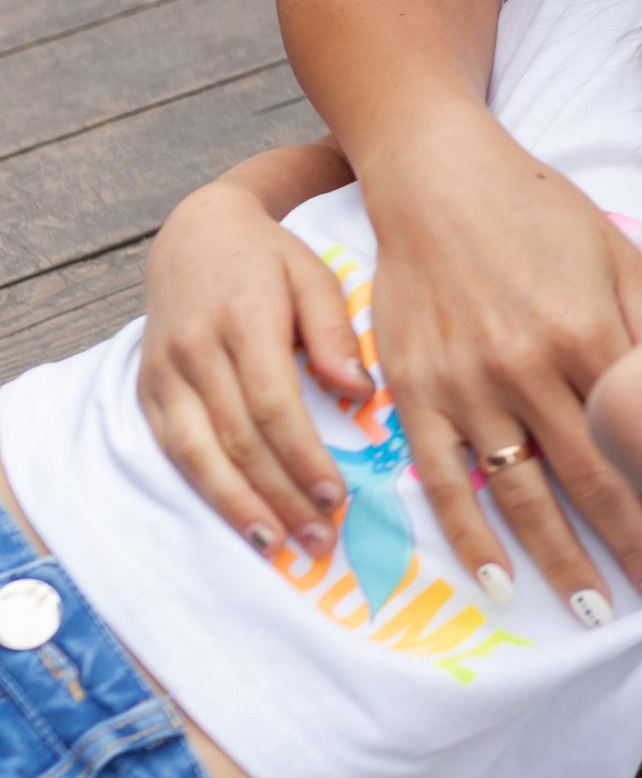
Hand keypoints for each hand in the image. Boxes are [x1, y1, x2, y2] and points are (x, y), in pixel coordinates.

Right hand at [141, 177, 370, 558]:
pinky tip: (237, 516)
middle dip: (280, 495)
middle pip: (238, 438)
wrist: (196, 233)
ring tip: (277, 544)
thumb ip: (334, 331)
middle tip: (319, 539)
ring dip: (237, 505)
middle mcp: (195, 349)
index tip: (335, 496)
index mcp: (243, 319)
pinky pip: (173, 448)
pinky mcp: (148, 387)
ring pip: (197, 453)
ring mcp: (165, 371)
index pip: (273, 404)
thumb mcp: (313, 274)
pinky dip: (204, 487)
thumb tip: (358, 391)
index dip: (302, 457)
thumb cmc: (269, 258)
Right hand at [358, 110, 641, 616]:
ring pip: (520, 495)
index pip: (640, 438)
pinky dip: (469, 538)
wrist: (436, 178)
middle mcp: (527, 366)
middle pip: (589, 479)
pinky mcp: (416, 392)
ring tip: (594, 608)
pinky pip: (444, 482)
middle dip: (630, 544)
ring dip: (560, 559)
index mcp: (587, 332)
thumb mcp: (614, 256)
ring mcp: (466, 385)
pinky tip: (498, 581)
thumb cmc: (537, 212)